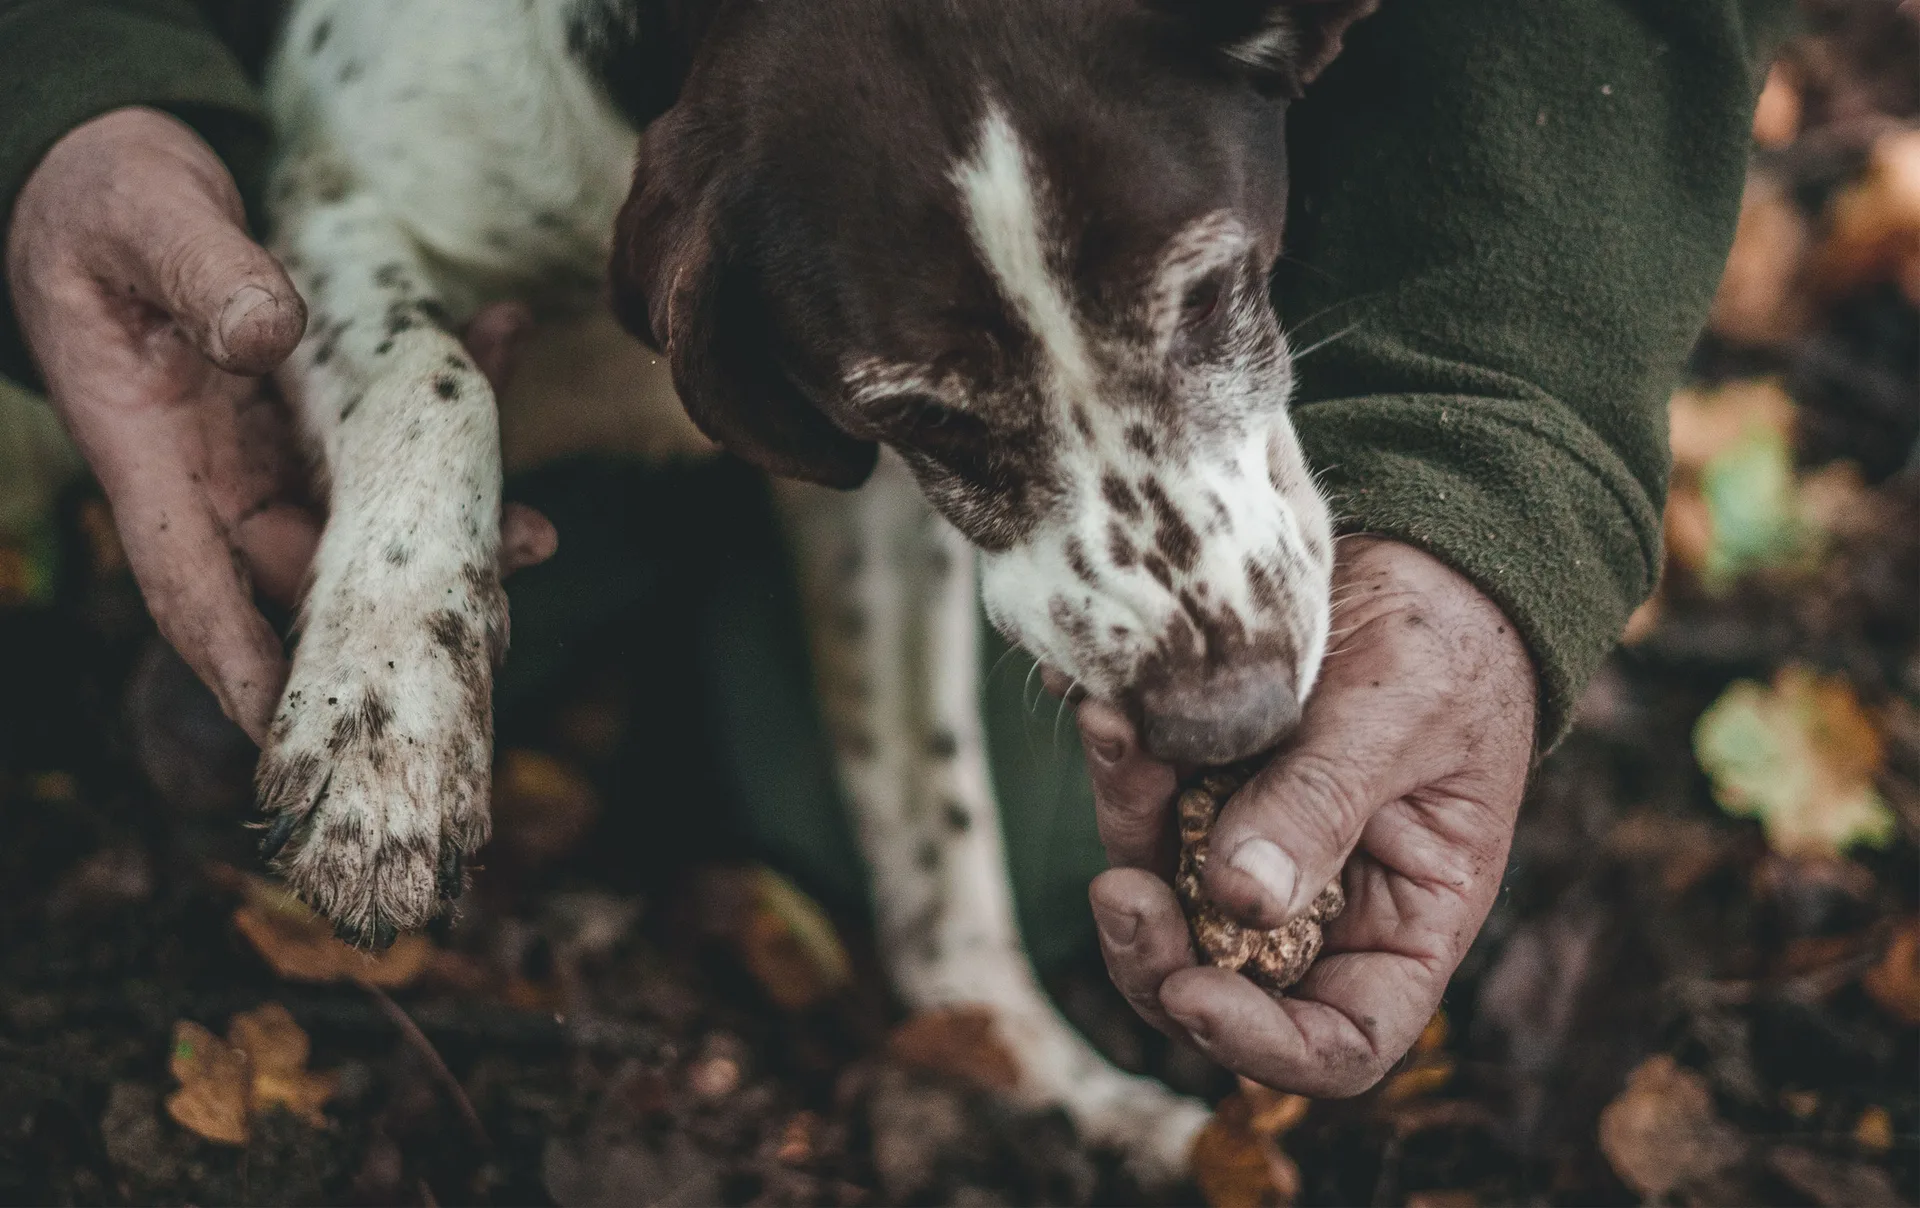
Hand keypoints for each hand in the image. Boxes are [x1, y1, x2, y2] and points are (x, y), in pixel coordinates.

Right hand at [6, 108, 551, 742]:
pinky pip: (392, 427)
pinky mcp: (316, 410)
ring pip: (366, 512)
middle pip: (304, 571)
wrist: (114, 171)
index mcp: (149, 453)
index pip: (193, 584)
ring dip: (450, 522)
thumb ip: (201, 272)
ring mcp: (269, 447)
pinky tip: (503, 342)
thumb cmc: (106, 200)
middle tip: (486, 630)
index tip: (297, 728)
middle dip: (391, 609)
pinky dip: (451, 400)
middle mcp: (214, 471)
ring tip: (536, 532)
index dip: (243, 663)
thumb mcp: (145, 218)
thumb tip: (266, 335)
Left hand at [1078, 536, 1535, 1094]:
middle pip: (1219, 986)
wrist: (1420, 553)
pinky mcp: (1203, 789)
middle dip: (1154, 954)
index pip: (1339, 1042)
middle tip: (1117, 889)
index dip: (1263, 1044)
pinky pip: (1144, 803)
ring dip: (1125, 828)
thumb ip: (1322, 805)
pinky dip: (1120, 764)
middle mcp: (1322, 907)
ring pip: (1162, 893)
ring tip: (1113, 732)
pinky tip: (1103, 704)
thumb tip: (1239, 901)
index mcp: (1404, 924)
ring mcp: (1252, 849)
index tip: (1192, 992)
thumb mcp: (1401, 718)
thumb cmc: (1448, 644)